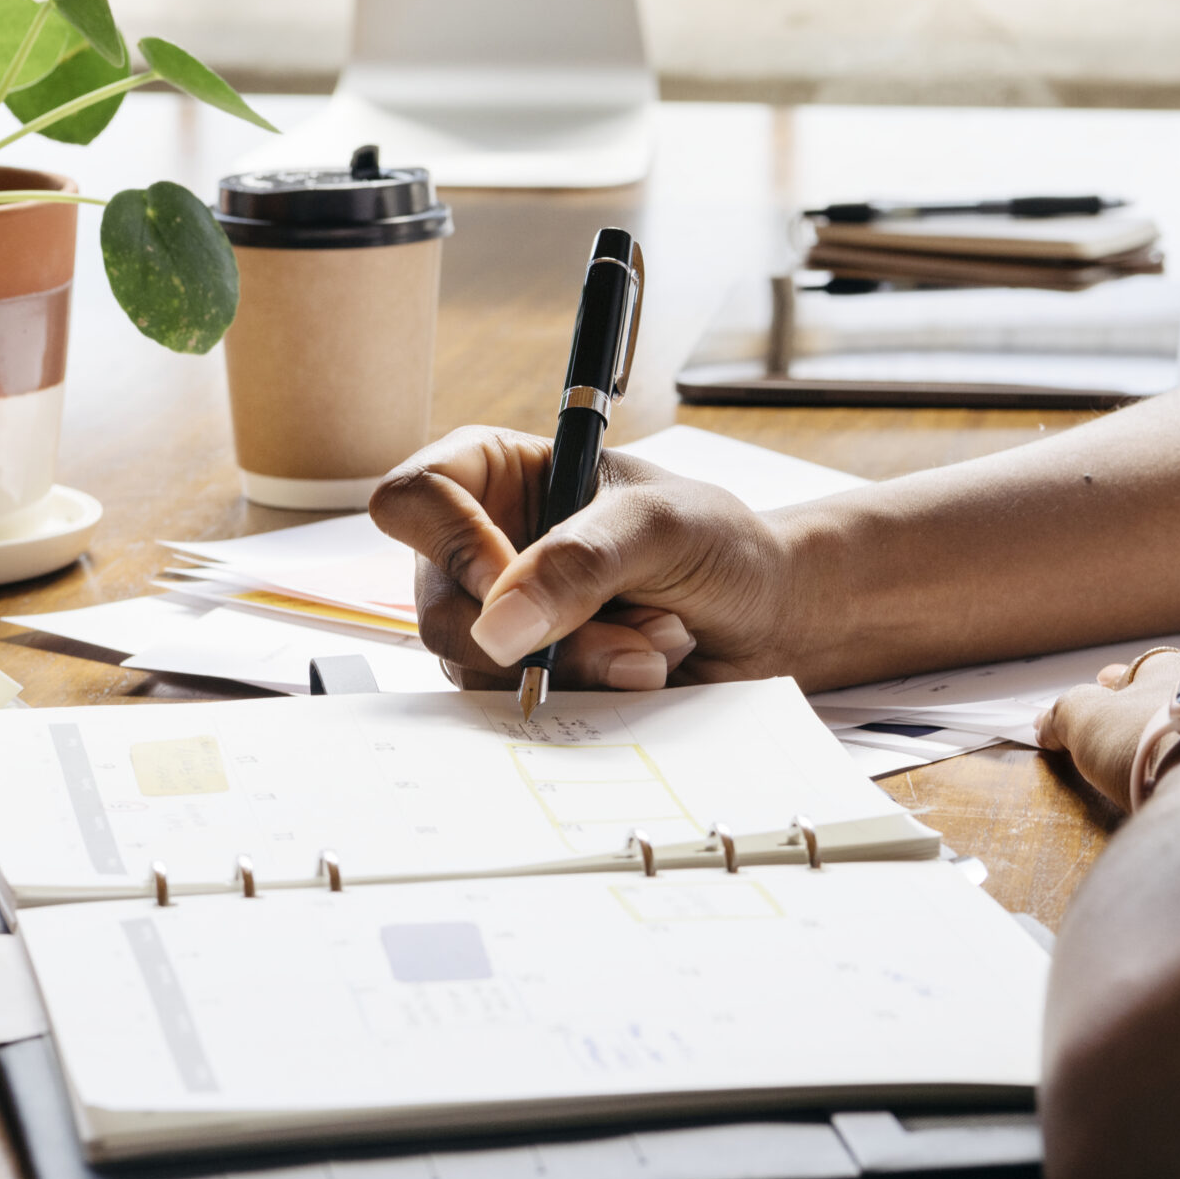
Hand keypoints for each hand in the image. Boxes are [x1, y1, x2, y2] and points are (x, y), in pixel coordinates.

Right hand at [368, 424, 802, 690]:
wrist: (766, 614)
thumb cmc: (717, 542)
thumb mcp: (660, 527)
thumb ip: (579, 563)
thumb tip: (498, 628)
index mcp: (497, 475)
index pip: (412, 500)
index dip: (448, 545)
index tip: (515, 584)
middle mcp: (481, 544)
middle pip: (437, 605)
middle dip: (539, 633)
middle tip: (627, 634)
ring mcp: (499, 616)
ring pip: (478, 666)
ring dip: (576, 666)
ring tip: (655, 644)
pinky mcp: (527, 674)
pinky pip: (515, 704)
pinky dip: (586, 693)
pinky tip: (644, 668)